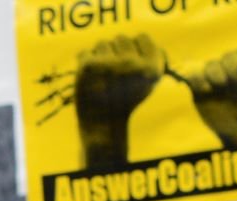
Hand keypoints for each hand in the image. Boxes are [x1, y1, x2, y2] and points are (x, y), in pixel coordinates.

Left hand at [73, 34, 166, 170]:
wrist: (102, 127)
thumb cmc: (125, 102)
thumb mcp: (146, 83)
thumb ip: (150, 59)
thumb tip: (142, 38)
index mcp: (152, 68)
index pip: (142, 37)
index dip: (134, 50)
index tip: (128, 67)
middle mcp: (133, 65)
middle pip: (121, 38)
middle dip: (115, 53)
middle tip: (113, 77)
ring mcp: (109, 64)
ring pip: (102, 43)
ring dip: (100, 58)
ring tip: (101, 80)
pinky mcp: (88, 66)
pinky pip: (84, 53)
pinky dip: (84, 66)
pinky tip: (90, 82)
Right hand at [185, 43, 236, 148]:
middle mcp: (232, 65)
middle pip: (228, 56)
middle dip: (236, 74)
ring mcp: (216, 76)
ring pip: (211, 64)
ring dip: (219, 77)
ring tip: (228, 93)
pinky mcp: (200, 89)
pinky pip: (192, 74)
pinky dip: (198, 79)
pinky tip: (209, 90)